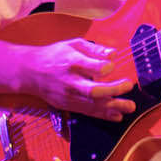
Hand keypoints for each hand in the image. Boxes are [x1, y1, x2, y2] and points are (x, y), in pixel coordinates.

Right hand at [21, 37, 136, 119]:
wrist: (31, 72)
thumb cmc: (55, 55)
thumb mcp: (73, 44)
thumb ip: (95, 49)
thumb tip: (114, 54)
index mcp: (70, 62)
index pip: (88, 66)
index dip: (102, 68)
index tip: (112, 66)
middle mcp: (69, 81)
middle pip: (92, 90)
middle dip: (113, 90)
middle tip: (128, 86)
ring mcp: (68, 96)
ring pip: (92, 105)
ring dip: (113, 106)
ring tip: (129, 107)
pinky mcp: (67, 105)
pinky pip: (88, 112)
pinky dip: (103, 115)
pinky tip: (117, 115)